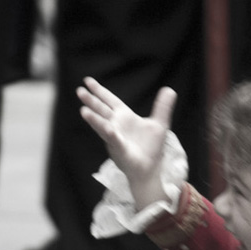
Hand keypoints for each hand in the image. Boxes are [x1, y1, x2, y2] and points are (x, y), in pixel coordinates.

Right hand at [78, 78, 177, 210]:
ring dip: (94, 118)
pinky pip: (114, 140)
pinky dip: (111, 134)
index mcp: (125, 117)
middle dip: (91, 101)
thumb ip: (162, 107)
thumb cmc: (151, 148)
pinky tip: (108, 128)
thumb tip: (170, 89)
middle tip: (80, 91)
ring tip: (83, 110)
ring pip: (103, 125)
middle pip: (102, 110)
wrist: (150, 168)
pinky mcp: (120, 149)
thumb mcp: (159, 124)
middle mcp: (117, 125)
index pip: (110, 101)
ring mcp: (116, 137)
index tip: (88, 81)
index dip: (100, 91)